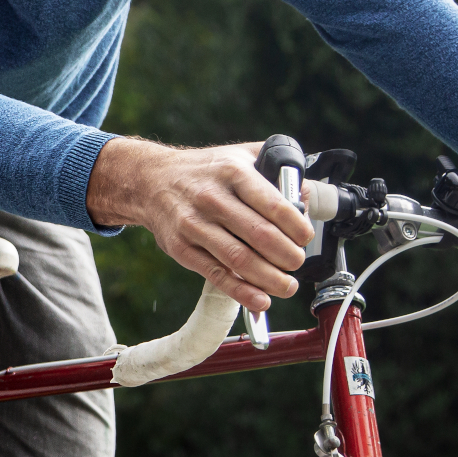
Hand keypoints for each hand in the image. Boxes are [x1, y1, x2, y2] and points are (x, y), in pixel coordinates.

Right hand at [86, 138, 314, 311]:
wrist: (151, 181)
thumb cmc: (204, 171)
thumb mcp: (240, 156)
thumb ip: (276, 169)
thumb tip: (307, 194)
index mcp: (232, 173)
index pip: (273, 205)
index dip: (297, 227)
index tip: (305, 238)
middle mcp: (211, 198)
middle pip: (259, 235)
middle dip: (288, 256)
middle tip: (297, 263)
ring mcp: (194, 225)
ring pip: (239, 258)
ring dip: (269, 279)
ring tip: (287, 286)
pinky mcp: (182, 248)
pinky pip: (216, 274)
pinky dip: (241, 291)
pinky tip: (260, 300)